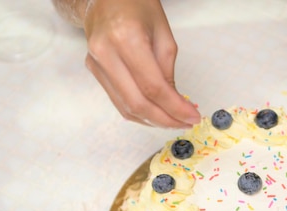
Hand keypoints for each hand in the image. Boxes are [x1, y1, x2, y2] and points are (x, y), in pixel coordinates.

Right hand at [83, 0, 200, 127]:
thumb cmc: (137, 6)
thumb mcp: (164, 33)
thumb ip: (168, 71)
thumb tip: (176, 104)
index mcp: (126, 38)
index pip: (153, 87)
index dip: (175, 108)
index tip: (193, 117)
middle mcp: (106, 53)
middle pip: (137, 102)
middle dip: (165, 119)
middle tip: (185, 123)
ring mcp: (96, 63)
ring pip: (126, 108)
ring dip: (152, 120)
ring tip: (173, 121)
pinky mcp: (94, 70)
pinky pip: (118, 101)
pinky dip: (139, 113)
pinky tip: (156, 114)